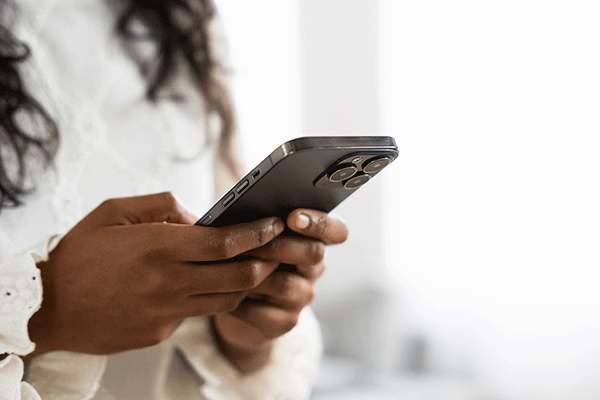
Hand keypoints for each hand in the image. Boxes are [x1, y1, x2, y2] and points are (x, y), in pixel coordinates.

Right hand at [27, 192, 283, 357]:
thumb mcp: (112, 212)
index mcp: (157, 247)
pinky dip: (211, 298)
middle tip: (272, 249)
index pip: (224, 243)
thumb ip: (161, 206)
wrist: (46, 308)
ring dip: (243, 283)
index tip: (274, 224)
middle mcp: (167, 282)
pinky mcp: (160, 332)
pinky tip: (204, 285)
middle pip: (237, 276)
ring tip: (247, 266)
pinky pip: (198, 313)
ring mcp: (166, 312)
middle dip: (264, 261)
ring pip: (226, 299)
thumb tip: (197, 217)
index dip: (256, 233)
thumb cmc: (78, 255)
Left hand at [212, 209, 347, 372]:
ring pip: (286, 284)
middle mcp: (313, 269)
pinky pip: (264, 312)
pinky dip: (241, 302)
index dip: (320, 223)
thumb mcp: (253, 235)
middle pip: (314, 254)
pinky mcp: (284, 323)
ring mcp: (302, 297)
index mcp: (313, 240)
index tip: (293, 217)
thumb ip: (259, 222)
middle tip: (252, 242)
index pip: (337, 231)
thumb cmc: (242, 256)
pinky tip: (223, 292)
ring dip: (255, 273)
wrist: (231, 302)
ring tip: (229, 265)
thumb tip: (248, 208)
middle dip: (280, 245)